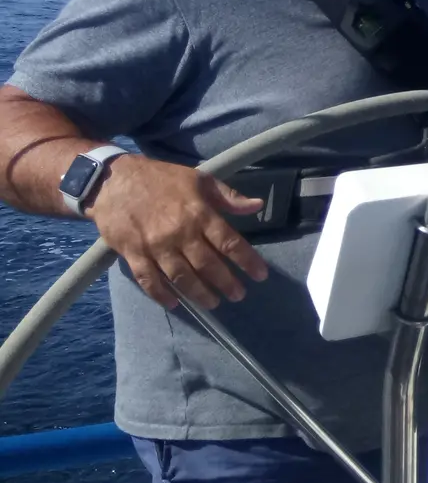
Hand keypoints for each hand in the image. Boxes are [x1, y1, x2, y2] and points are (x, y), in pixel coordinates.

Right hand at [87, 155, 269, 310]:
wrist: (112, 180)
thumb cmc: (160, 178)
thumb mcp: (199, 179)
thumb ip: (228, 196)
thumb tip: (257, 206)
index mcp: (199, 213)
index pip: (229, 242)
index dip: (247, 261)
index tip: (260, 275)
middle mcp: (179, 233)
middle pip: (208, 265)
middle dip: (226, 283)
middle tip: (238, 295)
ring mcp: (155, 246)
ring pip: (181, 277)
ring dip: (199, 293)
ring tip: (213, 303)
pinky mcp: (132, 254)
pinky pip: (149, 280)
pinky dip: (161, 295)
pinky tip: (175, 304)